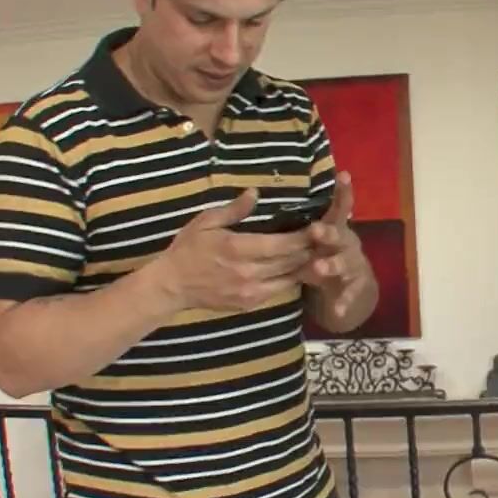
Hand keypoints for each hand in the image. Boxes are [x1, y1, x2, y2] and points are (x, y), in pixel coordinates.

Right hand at [158, 188, 311, 310]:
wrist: (171, 286)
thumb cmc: (188, 249)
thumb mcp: (206, 222)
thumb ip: (234, 210)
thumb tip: (255, 193)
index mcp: (239, 248)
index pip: (282, 244)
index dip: (304, 236)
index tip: (319, 226)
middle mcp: (249, 272)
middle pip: (291, 261)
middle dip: (310, 250)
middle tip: (325, 238)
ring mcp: (250, 291)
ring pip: (289, 278)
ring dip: (305, 266)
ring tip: (319, 253)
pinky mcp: (249, 304)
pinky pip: (278, 290)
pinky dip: (291, 279)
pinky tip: (298, 269)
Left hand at [301, 172, 371, 318]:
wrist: (354, 283)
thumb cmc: (326, 251)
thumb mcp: (315, 236)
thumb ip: (296, 222)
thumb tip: (259, 196)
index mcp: (336, 226)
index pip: (340, 205)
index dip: (342, 191)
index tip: (343, 175)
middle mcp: (347, 242)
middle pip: (339, 234)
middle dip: (327, 233)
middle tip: (314, 231)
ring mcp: (353, 264)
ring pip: (344, 262)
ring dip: (332, 264)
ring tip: (319, 267)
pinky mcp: (357, 286)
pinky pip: (349, 293)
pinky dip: (343, 300)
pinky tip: (336, 309)